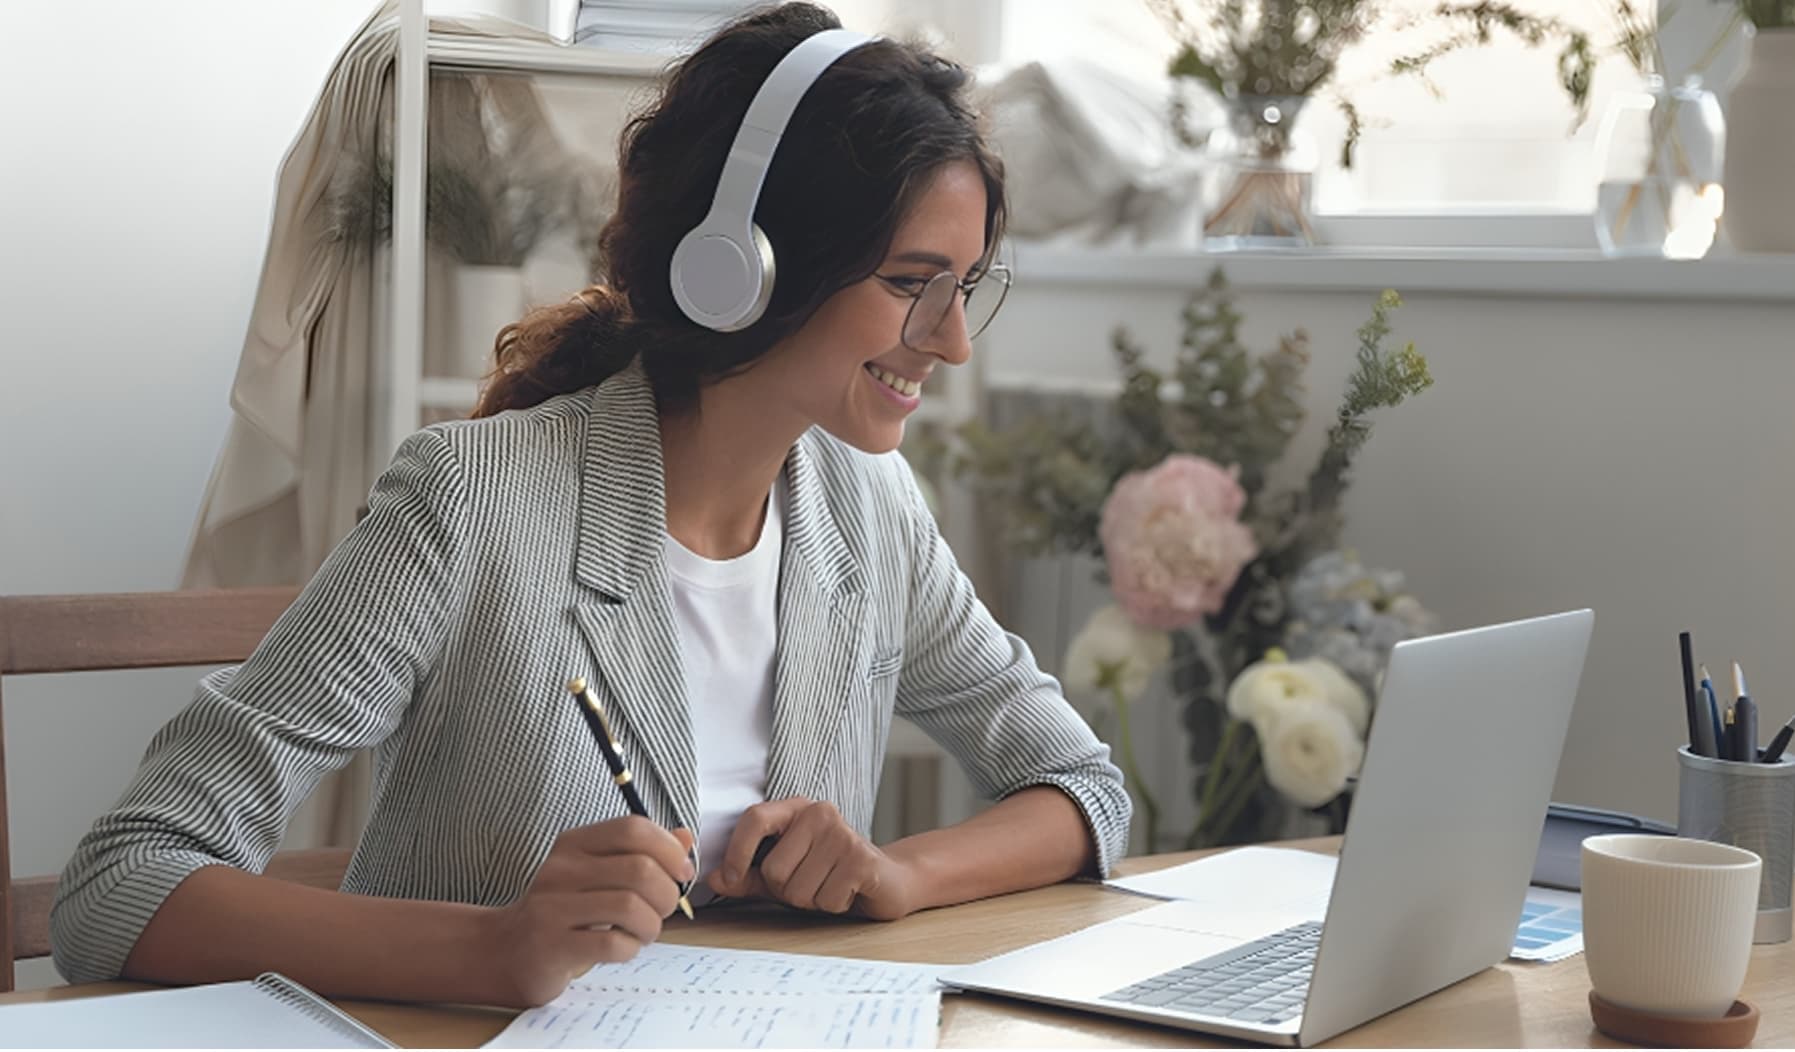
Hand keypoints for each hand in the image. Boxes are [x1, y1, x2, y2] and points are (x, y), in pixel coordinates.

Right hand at [478, 816, 694, 1006]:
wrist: (505, 951)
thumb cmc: (563, 912)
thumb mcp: (598, 874)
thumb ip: (641, 855)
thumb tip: (685, 837)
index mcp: (574, 844)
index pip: (633, 829)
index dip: (669, 850)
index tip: (682, 873)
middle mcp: (561, 870)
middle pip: (639, 869)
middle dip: (667, 894)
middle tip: (663, 910)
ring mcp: (552, 907)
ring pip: (630, 906)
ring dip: (652, 924)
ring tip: (644, 932)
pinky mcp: (552, 946)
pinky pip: (612, 944)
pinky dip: (631, 948)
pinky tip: (624, 948)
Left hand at [705, 797, 918, 920]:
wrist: (885, 880)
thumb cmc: (827, 875)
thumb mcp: (782, 875)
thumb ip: (747, 876)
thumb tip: (713, 879)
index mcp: (795, 809)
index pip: (754, 818)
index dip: (736, 851)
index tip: (730, 876)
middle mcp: (819, 813)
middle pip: (774, 869)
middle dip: (786, 891)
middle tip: (810, 883)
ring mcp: (843, 833)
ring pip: (798, 889)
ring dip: (811, 900)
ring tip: (829, 886)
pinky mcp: (861, 859)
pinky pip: (825, 899)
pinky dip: (833, 905)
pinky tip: (847, 892)